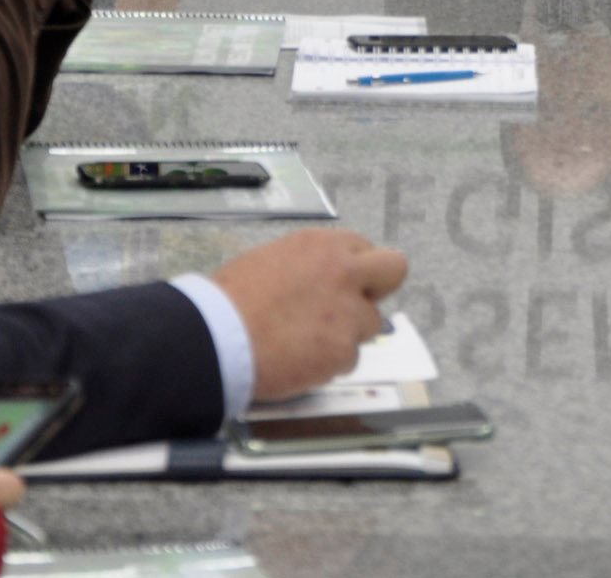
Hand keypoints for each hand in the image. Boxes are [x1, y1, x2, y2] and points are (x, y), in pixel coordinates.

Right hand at [213, 228, 409, 401]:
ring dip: (346, 335)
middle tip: (353, 307)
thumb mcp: (270, 261)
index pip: (365, 248)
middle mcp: (344, 272)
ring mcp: (348, 312)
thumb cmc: (230, 300)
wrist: (216, 338)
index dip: (354, 269)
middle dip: (378, 289)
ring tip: (306, 343)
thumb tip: (317, 282)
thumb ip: (307, 267)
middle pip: (394, 270)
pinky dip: (329, 364)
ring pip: (370, 325)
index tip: (341, 284)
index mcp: (322, 245)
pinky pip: (349, 360)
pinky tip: (299, 361)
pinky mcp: (344, 351)